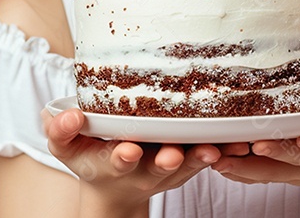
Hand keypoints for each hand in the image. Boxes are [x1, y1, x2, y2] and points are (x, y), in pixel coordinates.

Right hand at [41, 107, 221, 214]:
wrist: (114, 184)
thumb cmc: (88, 156)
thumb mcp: (65, 147)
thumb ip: (60, 131)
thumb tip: (70, 115)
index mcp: (114, 163)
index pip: (118, 162)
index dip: (122, 157)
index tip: (127, 150)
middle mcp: (144, 169)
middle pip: (158, 168)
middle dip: (166, 161)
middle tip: (172, 154)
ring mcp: (168, 167)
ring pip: (188, 164)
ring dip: (200, 157)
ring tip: (214, 149)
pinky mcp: (188, 160)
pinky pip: (206, 156)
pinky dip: (222, 149)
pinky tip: (239, 140)